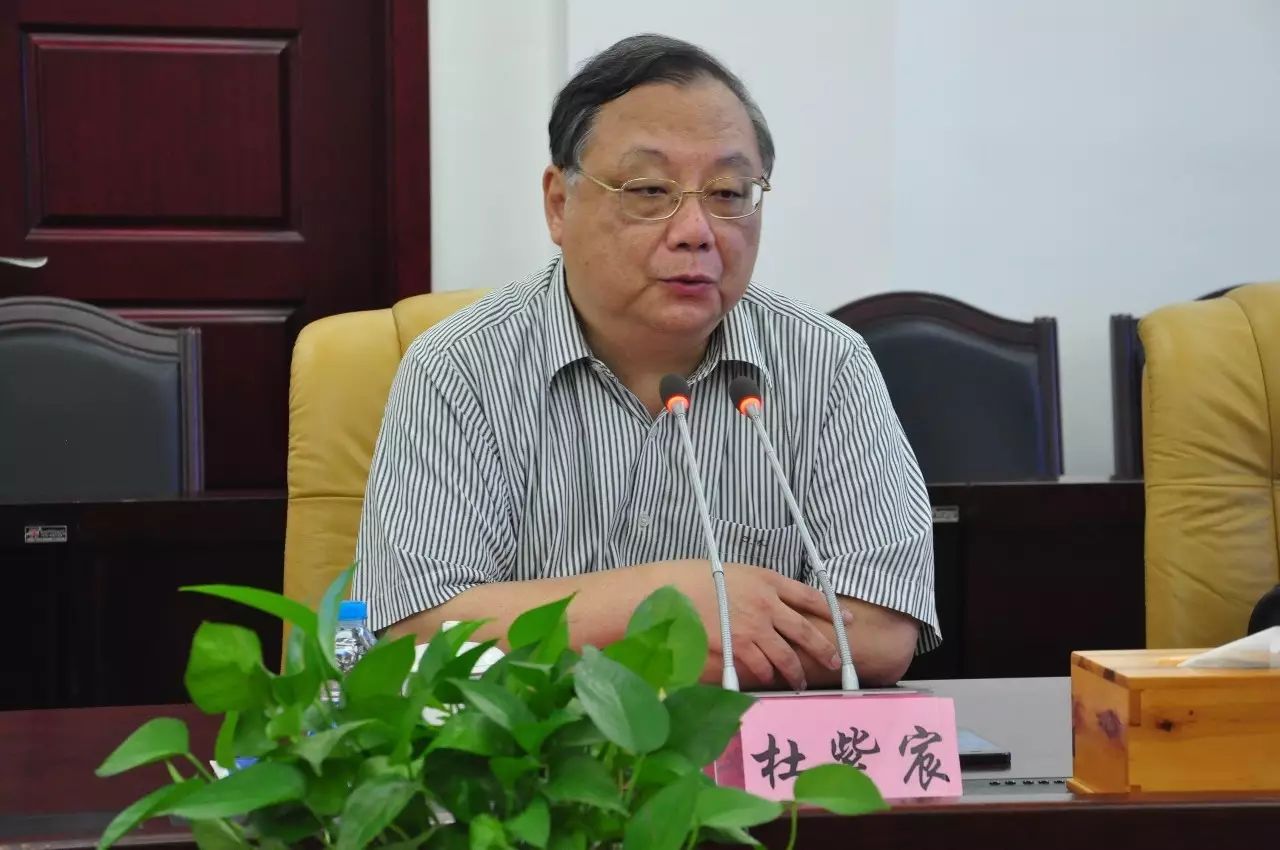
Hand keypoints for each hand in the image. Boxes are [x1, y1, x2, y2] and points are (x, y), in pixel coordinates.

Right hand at [658, 561, 848, 689]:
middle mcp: (767, 604)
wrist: (670, 591)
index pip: (809, 595)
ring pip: (785, 656)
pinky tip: (768, 681)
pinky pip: (761, 667)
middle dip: (824, 648)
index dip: (831, 609)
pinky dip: (766, 676)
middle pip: (805, 630)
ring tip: (799, 682)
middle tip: (835, 662)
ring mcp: (754, 628)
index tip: (846, 619)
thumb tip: (770, 603)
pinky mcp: (738, 648)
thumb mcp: (733, 571)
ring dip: (795, 672)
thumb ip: (757, 587)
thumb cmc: (694, 577)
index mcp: (767, 579)